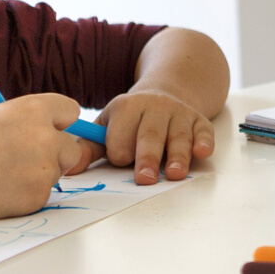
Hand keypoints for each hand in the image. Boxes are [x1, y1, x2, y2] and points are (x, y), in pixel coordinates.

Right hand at [0, 94, 83, 219]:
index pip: (71, 111)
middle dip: (54, 154)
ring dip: (37, 176)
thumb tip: (55, 131)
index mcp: (35, 109)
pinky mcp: (37, 197)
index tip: (46, 130)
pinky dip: (24, 196)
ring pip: (56, 173)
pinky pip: (42, 195)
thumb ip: (30, 122)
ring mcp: (44, 169)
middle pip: (71, 147)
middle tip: (20, 160)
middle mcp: (47, 137)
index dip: (57, 122)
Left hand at [97, 89, 216, 184]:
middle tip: (143, 179)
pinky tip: (201, 152)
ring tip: (173, 174)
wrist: (162, 94)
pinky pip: (204, 131)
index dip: (118, 151)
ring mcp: (179, 112)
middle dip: (147, 158)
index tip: (119, 158)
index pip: (120, 135)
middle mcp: (155, 106)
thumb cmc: (130, 120)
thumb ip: (89, 147)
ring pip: (179, 136)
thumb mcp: (106, 126)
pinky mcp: (199, 120)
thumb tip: (70, 168)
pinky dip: (204, 142)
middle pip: (150, 135)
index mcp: (126, 107)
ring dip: (177, 156)